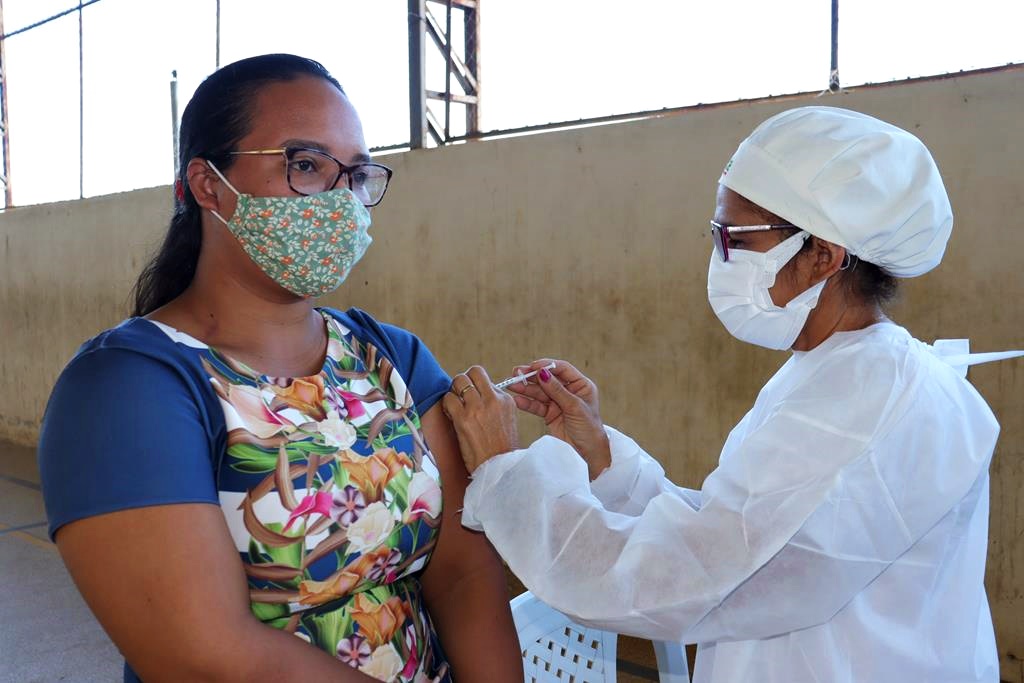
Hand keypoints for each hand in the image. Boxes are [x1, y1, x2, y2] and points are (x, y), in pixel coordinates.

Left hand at [442, 366, 519, 473]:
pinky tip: (451, 415)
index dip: (475, 386)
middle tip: (460, 395)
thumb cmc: (501, 448)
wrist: (498, 467)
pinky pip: (448, 398)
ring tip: (455, 405)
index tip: (472, 397)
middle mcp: (493, 400)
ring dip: (453, 392)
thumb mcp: (507, 420)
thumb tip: (478, 392)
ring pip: (459, 381)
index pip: (485, 379)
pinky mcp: (463, 418)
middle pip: (473, 372)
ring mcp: (477, 407)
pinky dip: (447, 405)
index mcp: (505, 400)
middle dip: (463, 381)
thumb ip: (495, 404)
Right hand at [505, 359, 609, 479]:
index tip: (532, 366)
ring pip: (540, 392)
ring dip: (526, 388)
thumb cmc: (588, 429)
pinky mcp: (550, 414)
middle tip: (516, 373)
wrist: (587, 453)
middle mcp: (569, 391)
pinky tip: (517, 400)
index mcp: (581, 385)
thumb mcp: (574, 407)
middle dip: (532, 376)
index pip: (562, 369)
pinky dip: (527, 403)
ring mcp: (558, 402)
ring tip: (512, 385)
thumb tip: (542, 373)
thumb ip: (557, 390)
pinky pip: (537, 406)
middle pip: (548, 379)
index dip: (547, 365)